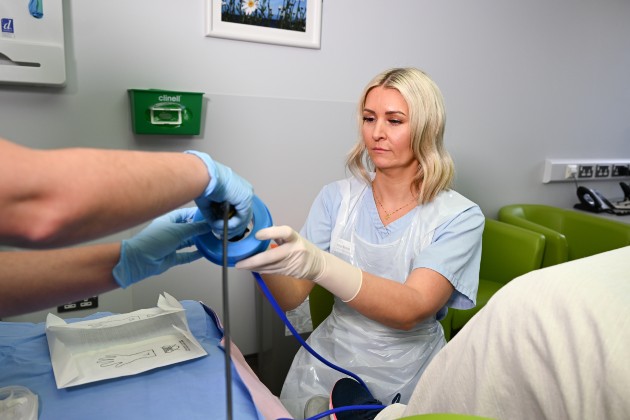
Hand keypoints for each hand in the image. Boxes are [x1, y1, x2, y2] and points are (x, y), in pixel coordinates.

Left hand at [112, 207, 210, 287]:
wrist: (140, 260)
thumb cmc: (153, 241)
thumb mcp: (177, 231)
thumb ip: (194, 228)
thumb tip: (207, 225)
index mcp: (168, 221)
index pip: (184, 214)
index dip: (195, 214)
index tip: (207, 214)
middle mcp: (169, 232)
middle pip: (187, 228)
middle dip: (199, 228)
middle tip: (212, 227)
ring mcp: (170, 245)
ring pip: (188, 242)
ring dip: (198, 241)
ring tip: (210, 239)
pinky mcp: (171, 257)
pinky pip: (186, 255)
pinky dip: (194, 254)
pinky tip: (203, 252)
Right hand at [185, 150, 252, 238]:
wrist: (203, 176)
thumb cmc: (202, 183)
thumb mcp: (210, 203)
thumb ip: (216, 215)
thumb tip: (217, 226)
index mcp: (237, 189)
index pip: (240, 210)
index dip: (233, 222)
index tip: (224, 230)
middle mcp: (244, 191)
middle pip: (244, 215)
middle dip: (233, 229)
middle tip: (222, 234)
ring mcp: (247, 194)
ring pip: (244, 219)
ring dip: (231, 228)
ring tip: (218, 230)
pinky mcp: (245, 199)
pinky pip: (241, 218)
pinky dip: (232, 225)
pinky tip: (221, 226)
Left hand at [235, 226, 362, 301]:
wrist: (318, 264)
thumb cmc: (302, 248)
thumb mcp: (294, 238)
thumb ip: (279, 235)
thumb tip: (259, 232)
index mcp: (295, 238)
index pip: (285, 232)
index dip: (271, 233)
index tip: (257, 235)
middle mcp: (294, 250)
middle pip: (272, 256)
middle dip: (254, 261)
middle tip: (240, 262)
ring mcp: (291, 263)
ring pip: (269, 267)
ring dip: (253, 267)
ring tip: (241, 265)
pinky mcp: (288, 272)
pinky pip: (271, 271)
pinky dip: (259, 270)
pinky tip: (251, 268)